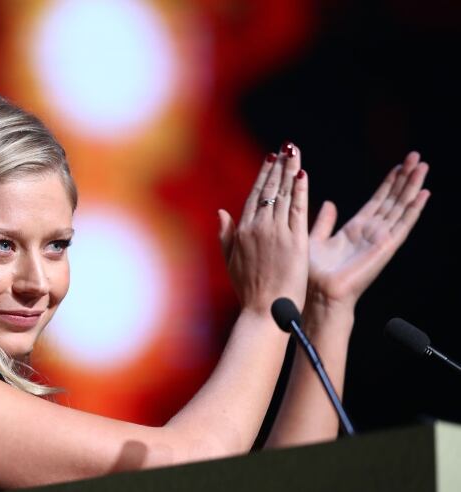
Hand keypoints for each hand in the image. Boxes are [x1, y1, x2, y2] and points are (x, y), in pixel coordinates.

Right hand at [218, 143, 308, 314]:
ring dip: (290, 171)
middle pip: (270, 190)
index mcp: (242, 231)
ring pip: (285, 195)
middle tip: (286, 147)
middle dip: (278, 166)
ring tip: (295, 153)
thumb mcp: (231, 261)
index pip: (255, 196)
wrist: (265, 310)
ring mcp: (277, 233)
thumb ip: (226, 235)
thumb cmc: (248, 290)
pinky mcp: (295, 240)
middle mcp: (258, 227)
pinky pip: (299, 209)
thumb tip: (221, 212)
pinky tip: (304, 175)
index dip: (264, 176)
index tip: (270, 160)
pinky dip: (301, 191)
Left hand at [307, 151, 429, 307]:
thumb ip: (324, 222)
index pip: (377, 201)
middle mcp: (371, 233)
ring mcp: (380, 240)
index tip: (399, 165)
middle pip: (392, 200)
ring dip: (412, 187)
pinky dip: (413, 209)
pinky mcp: (384, 247)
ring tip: (423, 166)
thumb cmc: (312, 274)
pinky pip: (402, 225)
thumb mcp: (315, 239)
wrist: (317, 294)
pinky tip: (423, 194)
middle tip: (416, 156)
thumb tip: (329, 203)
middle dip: (404, 178)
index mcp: (355, 230)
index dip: (388, 184)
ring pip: (400, 207)